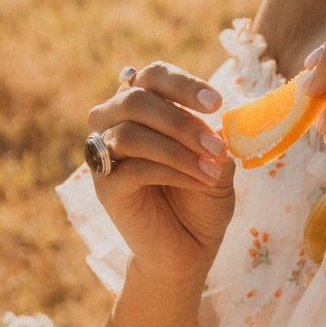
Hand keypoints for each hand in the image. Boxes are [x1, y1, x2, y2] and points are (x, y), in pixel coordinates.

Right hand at [86, 63, 234, 285]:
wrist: (188, 249)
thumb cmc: (201, 199)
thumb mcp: (218, 162)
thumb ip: (215, 138)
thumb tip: (220, 123)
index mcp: (143, 107)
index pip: (152, 76)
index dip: (182, 84)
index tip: (216, 103)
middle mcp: (116, 124)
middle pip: (135, 99)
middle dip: (180, 120)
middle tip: (216, 144)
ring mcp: (106, 156)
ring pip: (129, 134)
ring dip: (178, 149)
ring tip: (212, 170)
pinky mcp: (105, 187)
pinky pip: (132, 168)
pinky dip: (172, 172)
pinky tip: (199, 182)